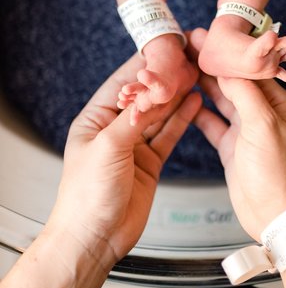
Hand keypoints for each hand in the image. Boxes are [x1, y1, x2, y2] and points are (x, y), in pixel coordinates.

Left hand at [49, 53, 200, 262]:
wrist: (95, 237)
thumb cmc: (87, 194)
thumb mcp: (108, 148)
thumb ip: (133, 120)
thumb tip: (153, 95)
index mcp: (95, 119)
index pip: (122, 85)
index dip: (143, 68)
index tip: (163, 50)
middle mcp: (115, 129)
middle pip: (145, 98)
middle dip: (165, 81)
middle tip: (187, 61)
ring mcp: (134, 145)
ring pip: (160, 114)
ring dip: (176, 97)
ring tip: (195, 76)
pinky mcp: (150, 161)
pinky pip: (168, 134)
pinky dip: (182, 119)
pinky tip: (193, 103)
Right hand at [189, 28, 285, 240]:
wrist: (277, 214)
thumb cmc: (280, 171)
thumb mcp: (264, 126)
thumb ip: (245, 95)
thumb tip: (229, 70)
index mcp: (276, 103)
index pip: (248, 69)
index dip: (226, 54)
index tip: (206, 39)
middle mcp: (261, 112)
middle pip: (232, 82)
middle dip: (211, 64)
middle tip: (188, 47)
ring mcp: (245, 130)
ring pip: (221, 101)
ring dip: (203, 85)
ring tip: (182, 68)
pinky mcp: (232, 147)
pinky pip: (213, 123)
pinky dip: (199, 112)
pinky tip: (185, 101)